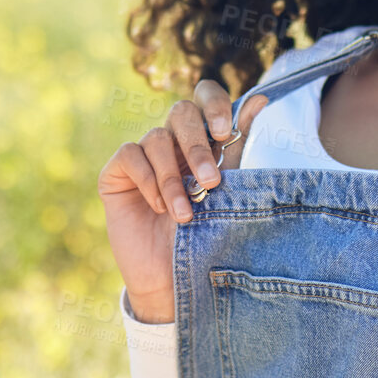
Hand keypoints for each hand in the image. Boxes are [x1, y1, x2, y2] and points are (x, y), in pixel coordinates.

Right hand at [97, 82, 268, 322]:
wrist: (172, 280)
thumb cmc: (203, 236)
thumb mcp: (226, 190)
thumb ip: (237, 145)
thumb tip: (261, 98)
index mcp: (202, 140)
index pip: (204, 96)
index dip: (213, 103)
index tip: (225, 132)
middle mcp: (172, 142)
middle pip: (181, 111)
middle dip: (197, 146)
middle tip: (210, 182)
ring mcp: (143, 155)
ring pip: (156, 138)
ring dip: (173, 178)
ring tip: (184, 214)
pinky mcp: (117, 172)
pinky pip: (130, 155)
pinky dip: (148, 180)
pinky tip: (158, 207)